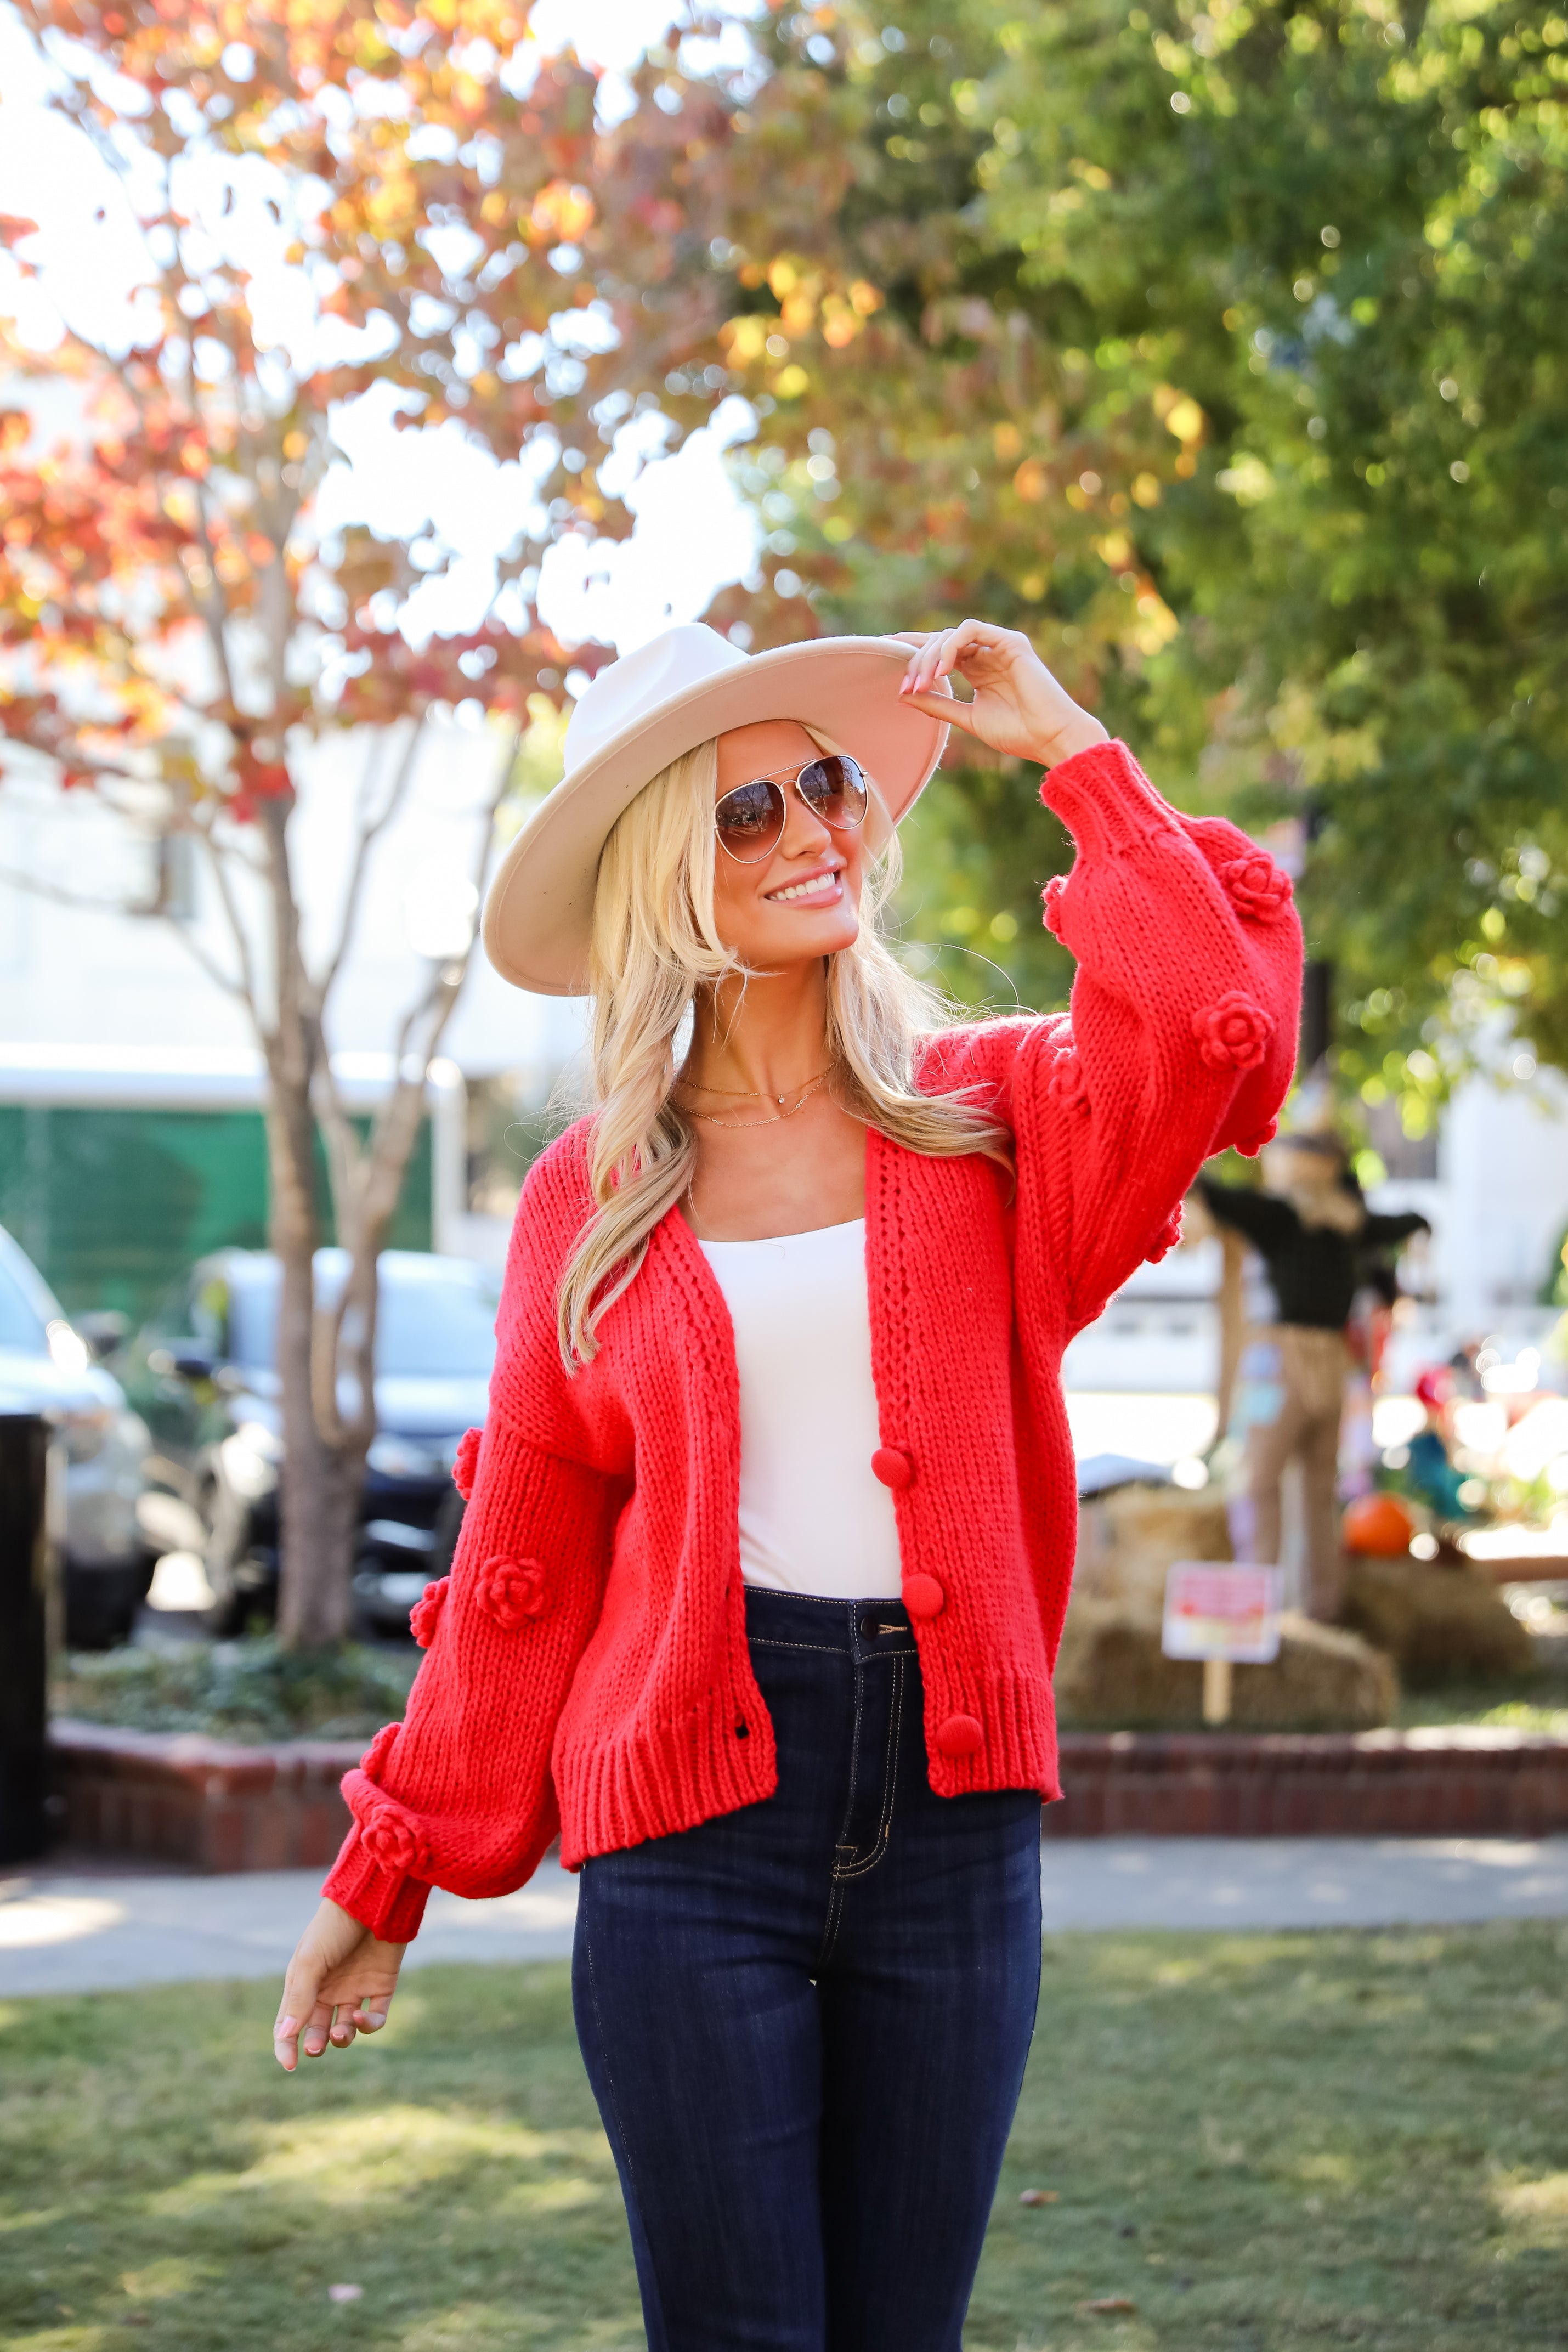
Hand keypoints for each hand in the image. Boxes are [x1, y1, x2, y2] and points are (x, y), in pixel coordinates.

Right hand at [273, 1898, 406, 2071]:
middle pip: (318, 2029)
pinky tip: (361, 2017)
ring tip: (340, 2033)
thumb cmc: (334, 1927)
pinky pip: (375, 2018)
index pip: (290, 2022)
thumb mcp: (310, 1961)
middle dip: (315, 2043)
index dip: (286, 2045)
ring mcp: (356, 1989)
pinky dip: (368, 2025)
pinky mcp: (382, 1987)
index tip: (290, 2064)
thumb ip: (299, 1998)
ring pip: (346, 2029)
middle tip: (316, 2047)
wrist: (374, 1901)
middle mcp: (329, 1989)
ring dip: (342, 2038)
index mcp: (305, 1983)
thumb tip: (286, 2036)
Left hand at [894, 620, 1108, 766]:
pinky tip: (942, 669)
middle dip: (918, 662)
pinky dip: (951, 645)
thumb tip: (903, 696)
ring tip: (923, 682)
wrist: (1050, 738)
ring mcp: (998, 646)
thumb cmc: (1016, 733)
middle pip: (940, 642)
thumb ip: (938, 705)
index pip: (939, 651)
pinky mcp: (1010, 642)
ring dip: (931, 655)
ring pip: (952, 634)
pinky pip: (971, 630)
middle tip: (908, 687)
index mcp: (977, 670)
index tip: (886, 657)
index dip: (912, 651)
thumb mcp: (966, 719)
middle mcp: (986, 654)